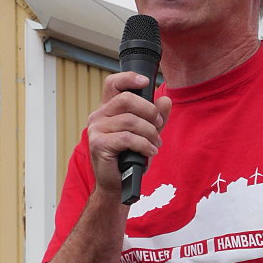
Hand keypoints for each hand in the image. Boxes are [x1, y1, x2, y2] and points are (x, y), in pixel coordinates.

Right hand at [87, 72, 171, 193]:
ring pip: (130, 121)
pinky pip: (127, 138)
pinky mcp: (99, 144)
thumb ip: (157, 117)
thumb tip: (166, 100)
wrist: (117, 184)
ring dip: (150, 132)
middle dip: (150, 111)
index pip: (112, 84)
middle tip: (158, 124)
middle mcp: (98, 116)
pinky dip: (144, 145)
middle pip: (127, 99)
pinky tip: (150, 152)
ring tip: (156, 143)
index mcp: (108, 109)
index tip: (146, 81)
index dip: (129, 78)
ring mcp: (96, 129)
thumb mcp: (147, 134)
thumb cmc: (129, 158)